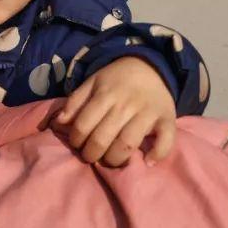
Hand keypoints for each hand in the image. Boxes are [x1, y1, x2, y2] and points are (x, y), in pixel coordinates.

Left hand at [53, 56, 175, 166]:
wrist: (149, 66)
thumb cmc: (116, 79)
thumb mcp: (92, 83)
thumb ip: (75, 102)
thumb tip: (59, 123)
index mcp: (105, 95)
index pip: (84, 124)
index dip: (75, 139)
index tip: (76, 144)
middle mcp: (125, 105)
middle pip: (103, 138)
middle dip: (92, 154)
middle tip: (90, 157)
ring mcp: (147, 113)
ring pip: (128, 143)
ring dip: (115, 159)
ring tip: (110, 161)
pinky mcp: (168, 119)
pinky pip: (165, 140)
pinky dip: (157, 153)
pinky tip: (147, 161)